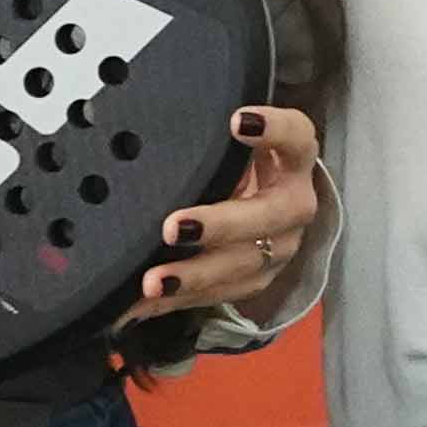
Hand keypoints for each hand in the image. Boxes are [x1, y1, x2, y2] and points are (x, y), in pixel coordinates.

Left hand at [118, 103, 326, 327]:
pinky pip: (222, 294)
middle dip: (219, 225)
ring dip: (196, 276)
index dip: (273, 130)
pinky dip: (180, 300)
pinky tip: (143, 304)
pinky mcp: (259, 278)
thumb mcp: (229, 142)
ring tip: (153, 282)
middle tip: (174, 229)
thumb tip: (130, 130)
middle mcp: (295, 204)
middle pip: (268, 215)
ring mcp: (281, 247)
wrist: (263, 195)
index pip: (296, 137)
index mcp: (293, 157)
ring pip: (245, 265)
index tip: (237, 122)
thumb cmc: (236, 157)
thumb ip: (205, 137)